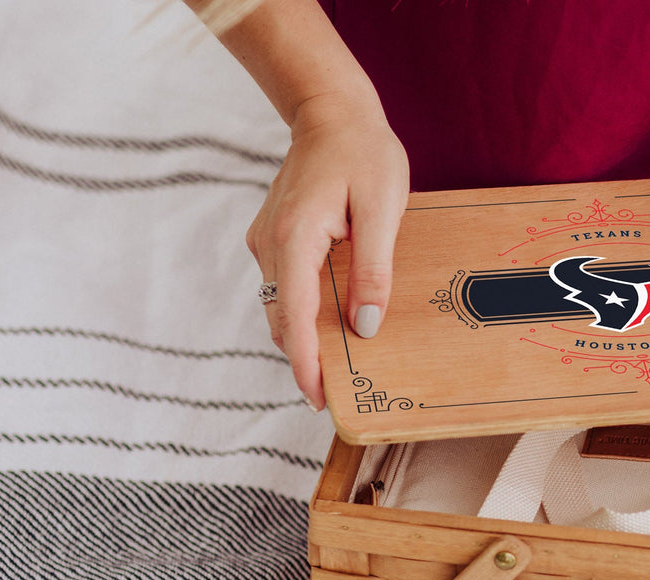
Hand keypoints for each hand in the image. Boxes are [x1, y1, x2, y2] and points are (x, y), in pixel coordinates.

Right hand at [246, 92, 408, 409]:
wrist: (332, 112)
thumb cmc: (363, 153)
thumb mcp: (382, 210)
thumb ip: (373, 269)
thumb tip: (365, 325)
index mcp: (294, 236)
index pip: (295, 316)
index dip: (306, 363)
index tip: (318, 398)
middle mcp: (269, 244)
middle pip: (283, 320)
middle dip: (306, 360)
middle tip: (339, 396)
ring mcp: (266, 242)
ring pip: (282, 308)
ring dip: (305, 338)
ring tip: (340, 369)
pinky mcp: (274, 240)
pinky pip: (287, 288)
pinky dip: (305, 313)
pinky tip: (333, 325)